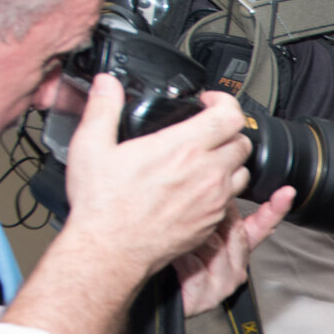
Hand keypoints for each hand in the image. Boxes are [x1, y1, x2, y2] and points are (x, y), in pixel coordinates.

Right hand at [61, 79, 256, 274]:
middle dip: (227, 131)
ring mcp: (215, 199)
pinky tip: (198, 188)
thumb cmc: (104, 204)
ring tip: (205, 160)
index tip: (210, 102)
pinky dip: (222, 190)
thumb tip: (107, 84)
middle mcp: (208, 172)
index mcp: (184, 147)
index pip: (230, 115)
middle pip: (242, 142)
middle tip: (207, 132)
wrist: (113, 249)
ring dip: (229, 162)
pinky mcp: (214, 221)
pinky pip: (232, 200)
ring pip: (243, 171)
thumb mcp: (91, 146)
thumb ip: (103, 108)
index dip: (224, 102)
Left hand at [176, 186, 294, 316]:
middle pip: (235, 231)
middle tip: (194, 205)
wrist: (150, 297)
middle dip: (215, 215)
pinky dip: (181, 257)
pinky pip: (195, 265)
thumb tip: (219, 189)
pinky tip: (173, 255)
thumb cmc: (171, 265)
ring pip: (215, 246)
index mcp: (236, 252)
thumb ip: (211, 214)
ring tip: (175, 235)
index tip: (286, 192)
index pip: (261, 227)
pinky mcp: (206, 297)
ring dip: (191, 238)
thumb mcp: (193, 234)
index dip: (275, 209)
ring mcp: (223, 285)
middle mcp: (235, 269)